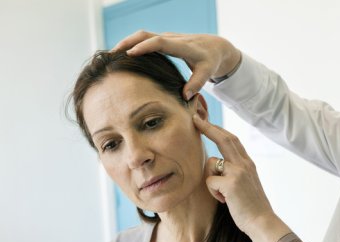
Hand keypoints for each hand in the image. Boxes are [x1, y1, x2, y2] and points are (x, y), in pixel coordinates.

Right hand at [112, 31, 240, 99]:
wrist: (215, 47)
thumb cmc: (211, 61)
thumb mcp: (207, 72)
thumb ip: (197, 84)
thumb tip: (185, 96)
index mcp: (182, 46)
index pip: (159, 42)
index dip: (144, 47)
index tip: (129, 54)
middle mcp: (173, 38)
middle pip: (145, 34)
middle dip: (128, 42)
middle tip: (111, 54)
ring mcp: (167, 37)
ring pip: (143, 35)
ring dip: (127, 42)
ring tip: (112, 55)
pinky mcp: (164, 40)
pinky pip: (145, 39)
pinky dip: (133, 44)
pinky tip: (123, 55)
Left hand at [193, 115, 290, 241]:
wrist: (262, 222)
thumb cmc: (251, 207)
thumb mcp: (245, 183)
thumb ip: (234, 171)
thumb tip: (217, 164)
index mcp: (247, 163)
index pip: (231, 139)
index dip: (217, 129)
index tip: (205, 121)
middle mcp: (244, 163)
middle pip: (223, 138)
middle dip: (207, 126)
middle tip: (194, 118)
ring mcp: (238, 171)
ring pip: (210, 163)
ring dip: (210, 179)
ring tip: (223, 195)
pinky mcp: (231, 183)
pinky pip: (209, 181)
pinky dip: (213, 193)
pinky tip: (225, 201)